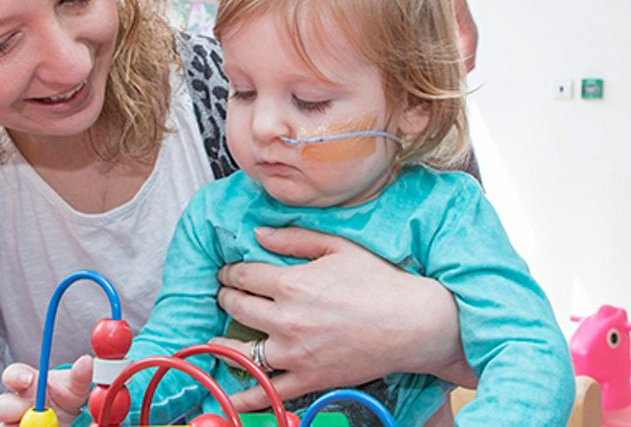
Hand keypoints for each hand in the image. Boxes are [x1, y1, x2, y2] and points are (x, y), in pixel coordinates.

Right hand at [0, 356, 92, 426]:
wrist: (75, 421)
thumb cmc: (69, 397)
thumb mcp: (76, 387)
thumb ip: (79, 377)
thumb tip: (86, 362)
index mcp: (26, 384)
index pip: (12, 375)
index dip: (16, 377)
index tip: (28, 380)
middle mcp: (15, 407)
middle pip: (0, 406)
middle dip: (9, 409)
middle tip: (30, 414)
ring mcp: (14, 425)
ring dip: (19, 426)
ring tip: (47, 426)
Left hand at [210, 227, 474, 411]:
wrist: (413, 324)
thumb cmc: (379, 281)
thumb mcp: (337, 246)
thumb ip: (294, 239)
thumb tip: (258, 234)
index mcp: (290, 284)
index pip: (241, 276)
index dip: (229, 272)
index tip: (227, 272)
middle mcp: (286, 319)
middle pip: (236, 307)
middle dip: (226, 297)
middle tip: (225, 296)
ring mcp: (295, 353)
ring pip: (242, 349)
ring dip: (224, 342)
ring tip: (217, 339)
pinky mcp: (308, 379)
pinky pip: (267, 392)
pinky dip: (245, 396)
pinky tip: (226, 395)